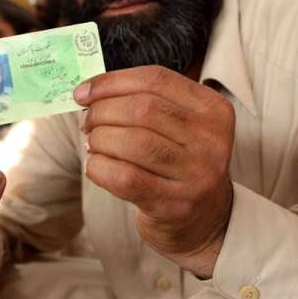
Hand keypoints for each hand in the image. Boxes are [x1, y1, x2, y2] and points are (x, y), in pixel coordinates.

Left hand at [75, 66, 235, 278]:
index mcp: (213, 109)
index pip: (156, 79)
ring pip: (133, 142)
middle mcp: (212, 139)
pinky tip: (97, 166)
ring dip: (100, 139)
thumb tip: (88, 91)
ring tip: (94, 143)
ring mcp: (197, 175)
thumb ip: (144, 101)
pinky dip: (100, 167)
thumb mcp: (179, 125)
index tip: (84, 92)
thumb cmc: (179, 161)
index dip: (112, 82)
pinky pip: (125, 178)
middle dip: (102, 112)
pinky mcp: (176, 205)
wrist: (204, 219)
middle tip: (88, 122)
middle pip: (143, 109)